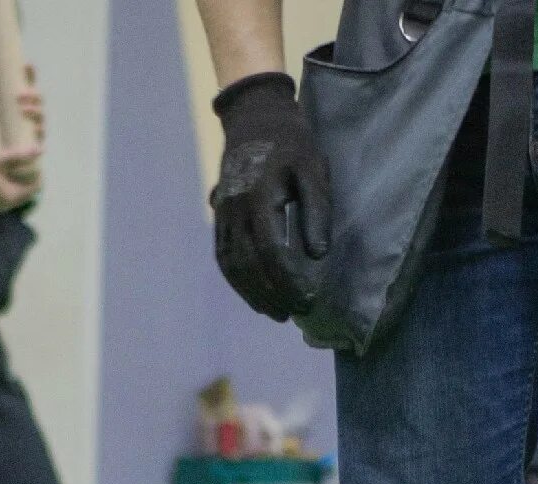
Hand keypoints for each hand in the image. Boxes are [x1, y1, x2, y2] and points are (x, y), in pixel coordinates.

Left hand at [0, 72, 45, 159]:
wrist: (2, 149)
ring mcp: (36, 125)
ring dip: (35, 111)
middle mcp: (33, 110)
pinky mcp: (36, 141)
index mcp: (23, 100)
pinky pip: (41, 135)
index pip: (28, 84)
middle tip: (18, 96)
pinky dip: (39, 132)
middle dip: (31, 95)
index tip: (26, 65)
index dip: (30, 74)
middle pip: (38, 98)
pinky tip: (36, 129)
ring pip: (40, 115)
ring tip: (24, 110)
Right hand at [0, 145, 42, 213]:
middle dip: (28, 177)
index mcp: (11, 198)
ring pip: (14, 194)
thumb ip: (20, 156)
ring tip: (15, 164)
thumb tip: (40, 150)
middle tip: (26, 160)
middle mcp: (5, 206)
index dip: (38, 173)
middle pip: (25, 192)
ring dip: (17, 181)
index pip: (35, 189)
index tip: (34, 159)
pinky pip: (4, 195)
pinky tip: (2, 172)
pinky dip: (7, 185)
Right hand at [210, 72, 330, 322]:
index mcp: (259, 198)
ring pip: (231, 266)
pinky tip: (253, 293)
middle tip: (293, 314)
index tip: (308, 300)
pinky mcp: (219, 216)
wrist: (254, 116)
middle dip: (271, 295)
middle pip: (248, 266)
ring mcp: (223, 214)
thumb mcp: (314, 168)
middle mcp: (235, 210)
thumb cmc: (291, 142)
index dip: (288, 282)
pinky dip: (237, 280)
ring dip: (251, 294)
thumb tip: (317, 254)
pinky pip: (223, 255)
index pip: (271, 252)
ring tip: (273, 312)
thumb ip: (317, 210)